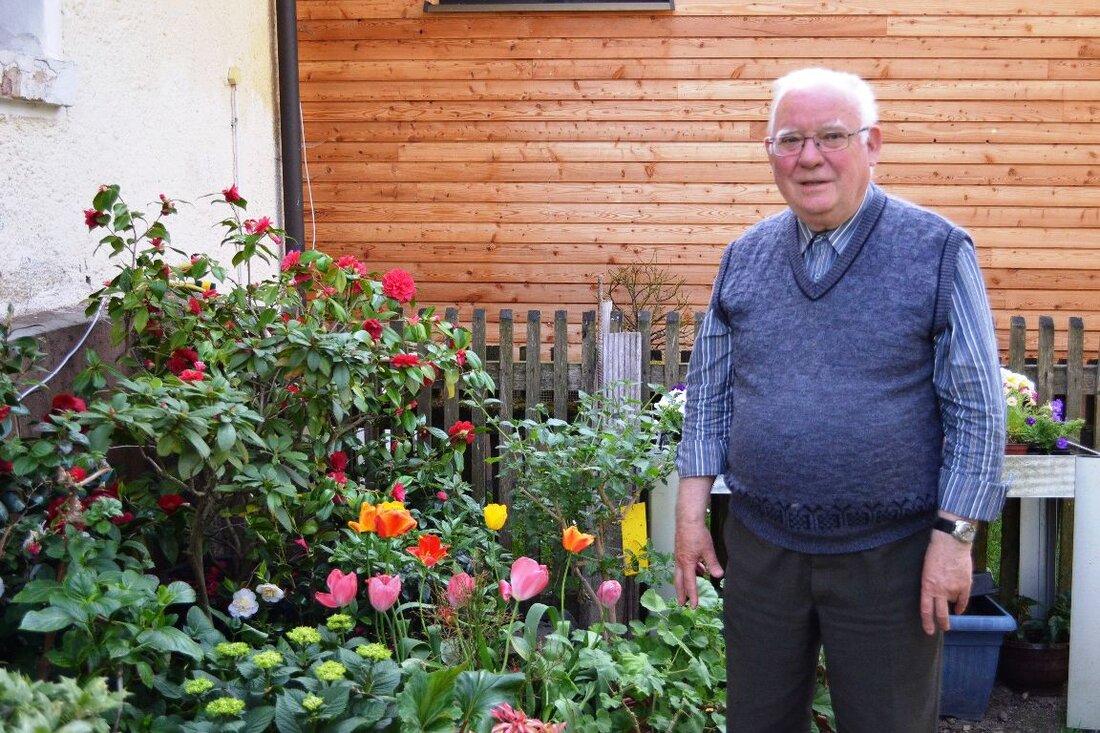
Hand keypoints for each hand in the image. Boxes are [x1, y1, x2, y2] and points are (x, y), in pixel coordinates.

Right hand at [673, 476, 723, 607]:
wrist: (687, 519)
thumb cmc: (697, 533)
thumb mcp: (708, 550)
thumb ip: (713, 564)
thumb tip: (719, 576)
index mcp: (686, 563)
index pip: (690, 584)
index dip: (692, 596)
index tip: (693, 606)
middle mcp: (680, 561)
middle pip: (679, 582)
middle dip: (681, 594)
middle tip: (681, 604)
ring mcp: (679, 556)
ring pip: (680, 573)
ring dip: (685, 582)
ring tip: (692, 587)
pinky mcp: (680, 550)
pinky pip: (683, 565)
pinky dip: (689, 570)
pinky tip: (699, 568)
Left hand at [919, 529, 972, 634]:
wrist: (951, 542)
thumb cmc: (935, 553)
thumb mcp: (926, 570)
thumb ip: (930, 584)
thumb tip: (935, 597)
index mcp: (927, 586)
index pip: (926, 609)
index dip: (927, 622)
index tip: (929, 631)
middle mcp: (940, 590)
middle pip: (940, 613)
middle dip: (942, 623)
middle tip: (943, 629)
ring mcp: (954, 589)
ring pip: (952, 601)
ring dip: (950, 598)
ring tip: (948, 585)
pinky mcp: (965, 585)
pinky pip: (963, 600)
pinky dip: (961, 605)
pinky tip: (959, 609)